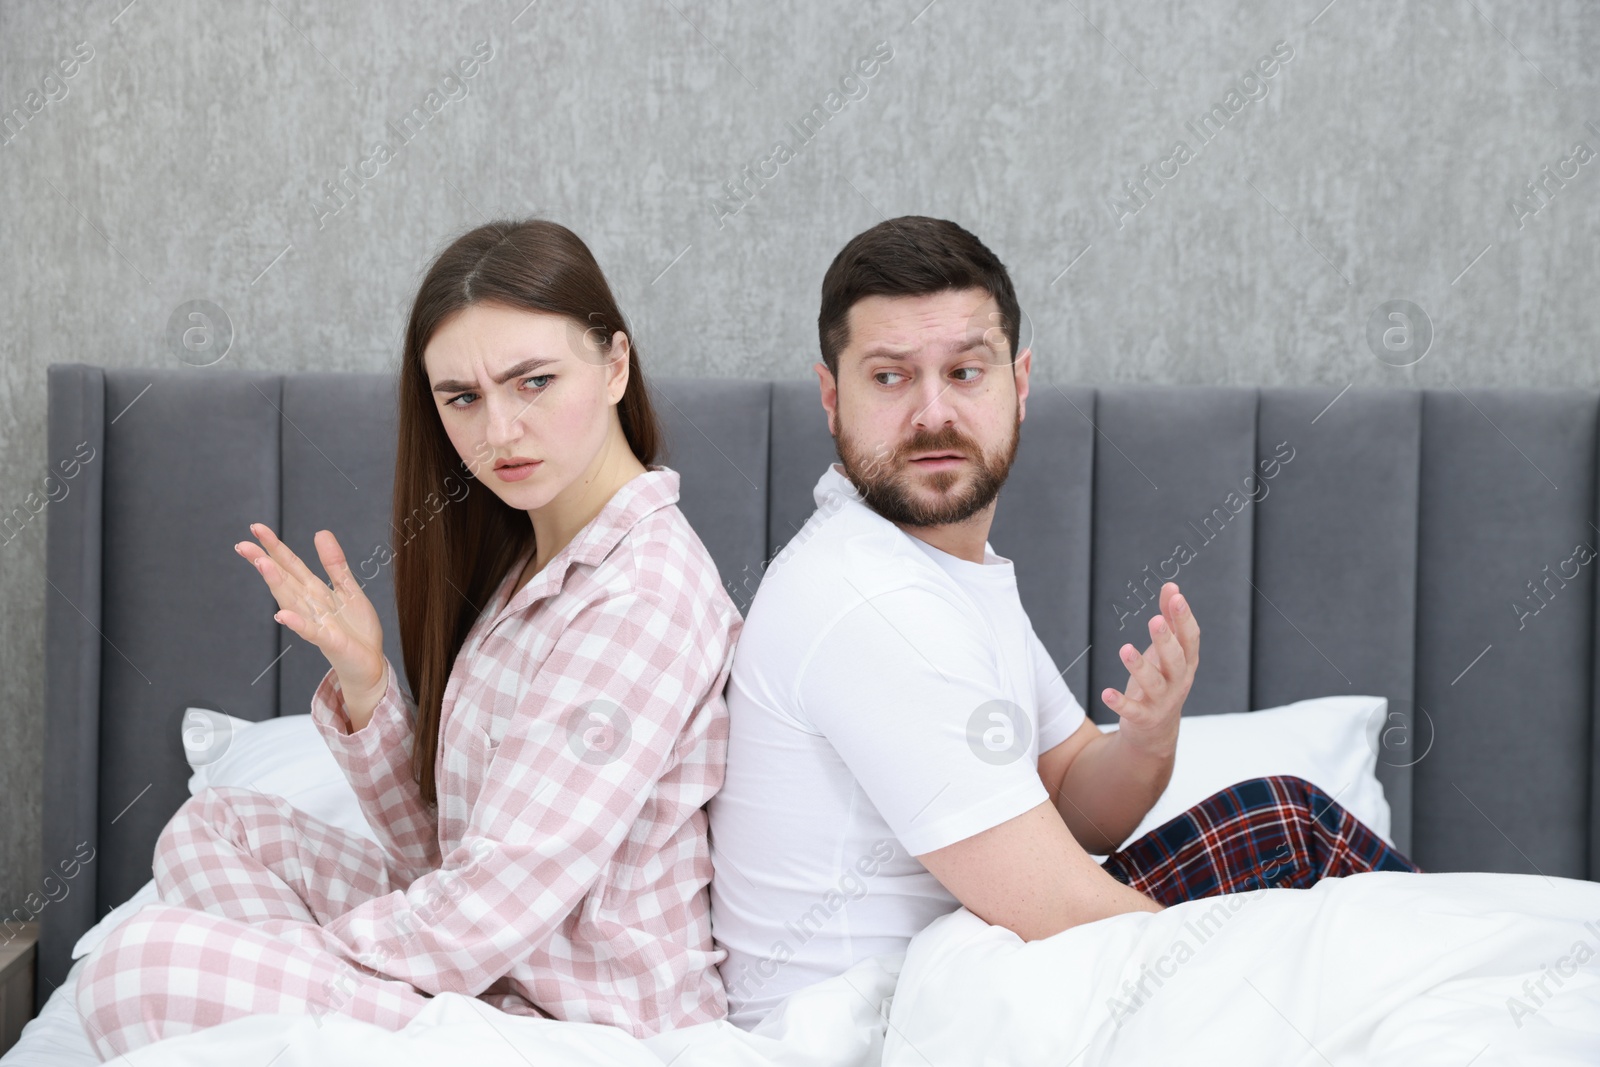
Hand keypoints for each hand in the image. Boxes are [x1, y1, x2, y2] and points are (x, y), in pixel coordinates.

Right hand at [235, 523, 386, 729]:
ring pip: (292, 601)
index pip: (291, 565)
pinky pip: (311, 631)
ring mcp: (317, 623)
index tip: (257, 528)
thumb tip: (320, 532)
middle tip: (242, 544)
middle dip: (264, 561)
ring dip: (276, 584)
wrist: (369, 664)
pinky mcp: (329, 641)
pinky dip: (298, 623)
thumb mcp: (349, 589)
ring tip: (261, 564)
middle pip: (284, 580)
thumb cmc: (356, 630)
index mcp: (315, 591)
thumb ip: (334, 564)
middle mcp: (310, 606)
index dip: (275, 546)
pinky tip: (282, 615)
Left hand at [1102, 581, 1199, 754]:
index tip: (1175, 596)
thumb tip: (1172, 586)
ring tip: (1124, 648)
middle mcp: (1179, 682)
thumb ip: (1170, 619)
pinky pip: (1133, 711)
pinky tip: (1105, 693)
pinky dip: (1120, 703)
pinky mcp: (1144, 718)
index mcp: (1186, 662)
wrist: (1156, 731)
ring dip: (1139, 667)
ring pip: (1154, 683)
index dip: (1184, 618)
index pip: (1190, 638)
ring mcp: (1163, 702)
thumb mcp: (1167, 651)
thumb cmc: (1163, 681)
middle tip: (1155, 620)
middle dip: (1166, 640)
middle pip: (1176, 660)